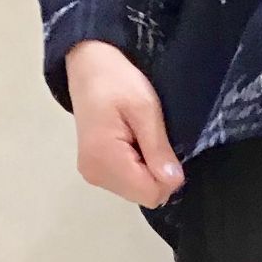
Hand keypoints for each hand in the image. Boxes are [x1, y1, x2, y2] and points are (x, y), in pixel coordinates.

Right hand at [65, 40, 183, 208]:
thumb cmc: (117, 81)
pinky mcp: (95, 172)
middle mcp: (95, 174)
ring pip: (138, 191)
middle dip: (157, 173)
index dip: (167, 177)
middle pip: (144, 195)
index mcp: (104, 159)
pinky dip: (137, 168)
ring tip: (139, 138)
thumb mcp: (145, 109)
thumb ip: (158, 148)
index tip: (164, 147)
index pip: (151, 193)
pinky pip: (128, 183)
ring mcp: (93, 175)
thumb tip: (172, 181)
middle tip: (149, 139)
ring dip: (148, 170)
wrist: (89, 65)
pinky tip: (132, 144)